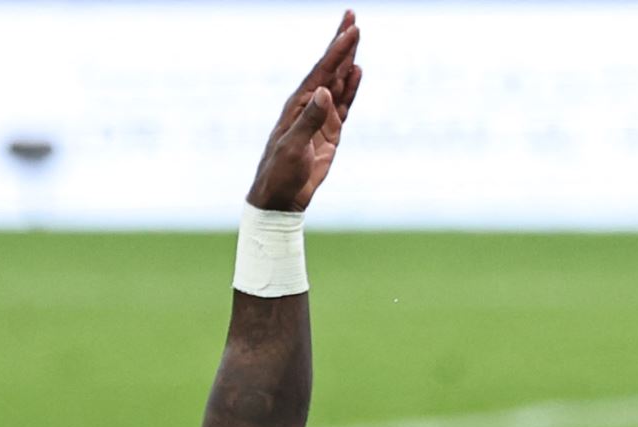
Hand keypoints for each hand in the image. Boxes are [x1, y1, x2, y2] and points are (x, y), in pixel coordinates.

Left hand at [247, 10, 363, 211]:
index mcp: (298, 105)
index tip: (351, 29)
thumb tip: (325, 92)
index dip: (337, 50)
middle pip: (329, 69)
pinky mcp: (330, 133)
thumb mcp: (293, 146)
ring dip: (347, 61)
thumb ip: (310, 120)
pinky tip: (357, 72)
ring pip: (338, 84)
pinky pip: (343, 105)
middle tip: (351, 18)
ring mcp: (321, 118)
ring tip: (355, 38)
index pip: (321, 71)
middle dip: (340, 44)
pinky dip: (351, 88)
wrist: (280, 197)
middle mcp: (310, 106)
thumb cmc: (280, 171)